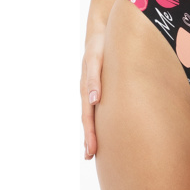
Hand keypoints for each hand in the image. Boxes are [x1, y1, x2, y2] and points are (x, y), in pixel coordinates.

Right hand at [80, 31, 105, 159]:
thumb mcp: (96, 60)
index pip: (88, 116)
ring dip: (92, 131)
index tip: (92, 151)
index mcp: (87, 88)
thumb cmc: (100, 46)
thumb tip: (94, 100)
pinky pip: (97, 106)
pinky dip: (97, 119)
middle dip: (90, 138)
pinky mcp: (98, 86)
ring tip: (93, 149)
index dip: (90, 134)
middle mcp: (88, 91)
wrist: (101, 32)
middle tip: (91, 157)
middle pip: (88, 119)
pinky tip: (102, 127)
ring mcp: (92, 89)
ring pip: (91, 114)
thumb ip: (94, 79)